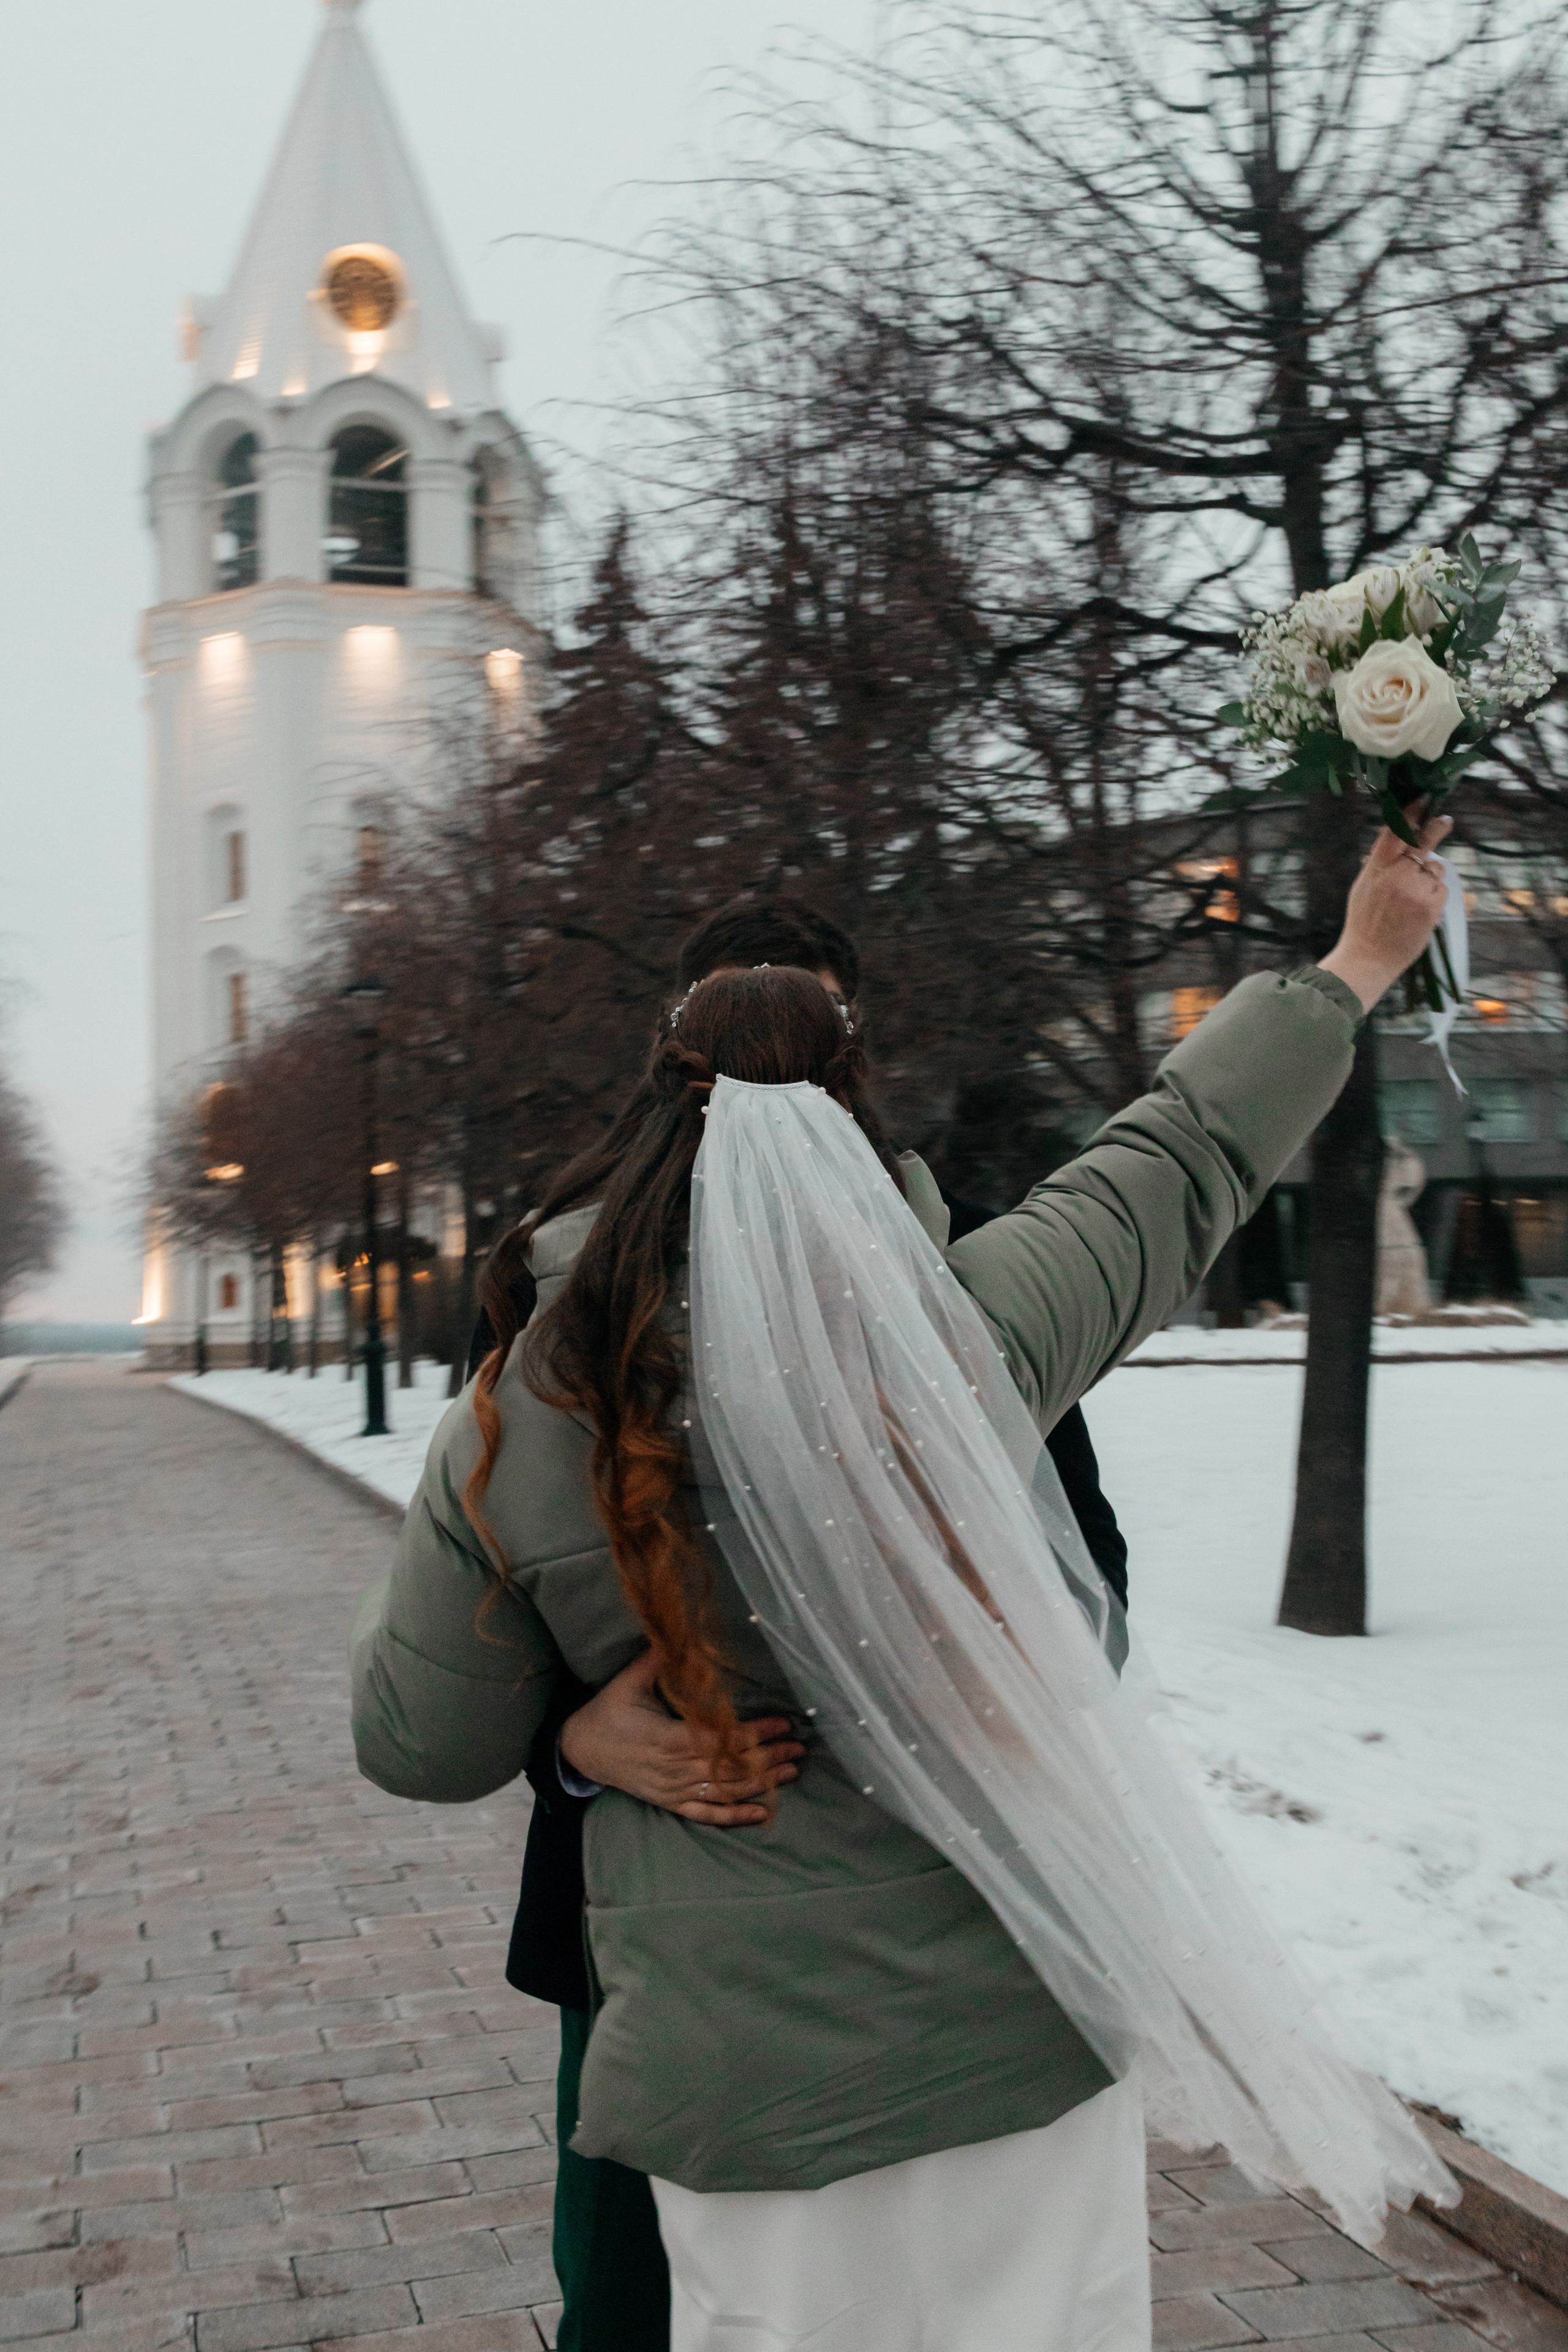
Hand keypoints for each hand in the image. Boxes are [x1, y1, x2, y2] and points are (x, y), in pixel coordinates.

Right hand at [558, 1651, 804, 1827]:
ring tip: (791, 1771)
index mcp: (666, 1738)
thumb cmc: (607, 1712)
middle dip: (768, 1757)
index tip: (782, 1723)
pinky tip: (762, 1813)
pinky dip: (735, 1815)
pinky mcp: (671, 1802)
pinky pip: (707, 1814)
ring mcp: (673, 1790)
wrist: (582, 1751)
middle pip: (730, 1767)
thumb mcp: (627, 1682)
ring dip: (761, 1782)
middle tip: (799, 1747)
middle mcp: (673, 1769)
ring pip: (725, 1790)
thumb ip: (657, 1660)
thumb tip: (680, 1633)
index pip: (720, 1738)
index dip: (754, 1733)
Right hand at [1318, 811, 1452, 1011]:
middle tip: (1445, 820)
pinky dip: (1434, 896)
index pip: (1395, 830)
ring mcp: (1416, 888)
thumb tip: (1397, 840)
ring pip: (1435, 868)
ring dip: (1430, 877)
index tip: (1422, 800)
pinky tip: (1420, 910)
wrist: (1369, 957)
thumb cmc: (1364, 924)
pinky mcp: (1432, 904)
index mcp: (1376, 868)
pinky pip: (1441, 888)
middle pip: (1423, 840)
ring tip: (1413, 898)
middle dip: (1436, 827)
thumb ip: (1380, 863)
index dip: (1410, 812)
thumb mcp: (1364, 886)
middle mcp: (1397, 874)